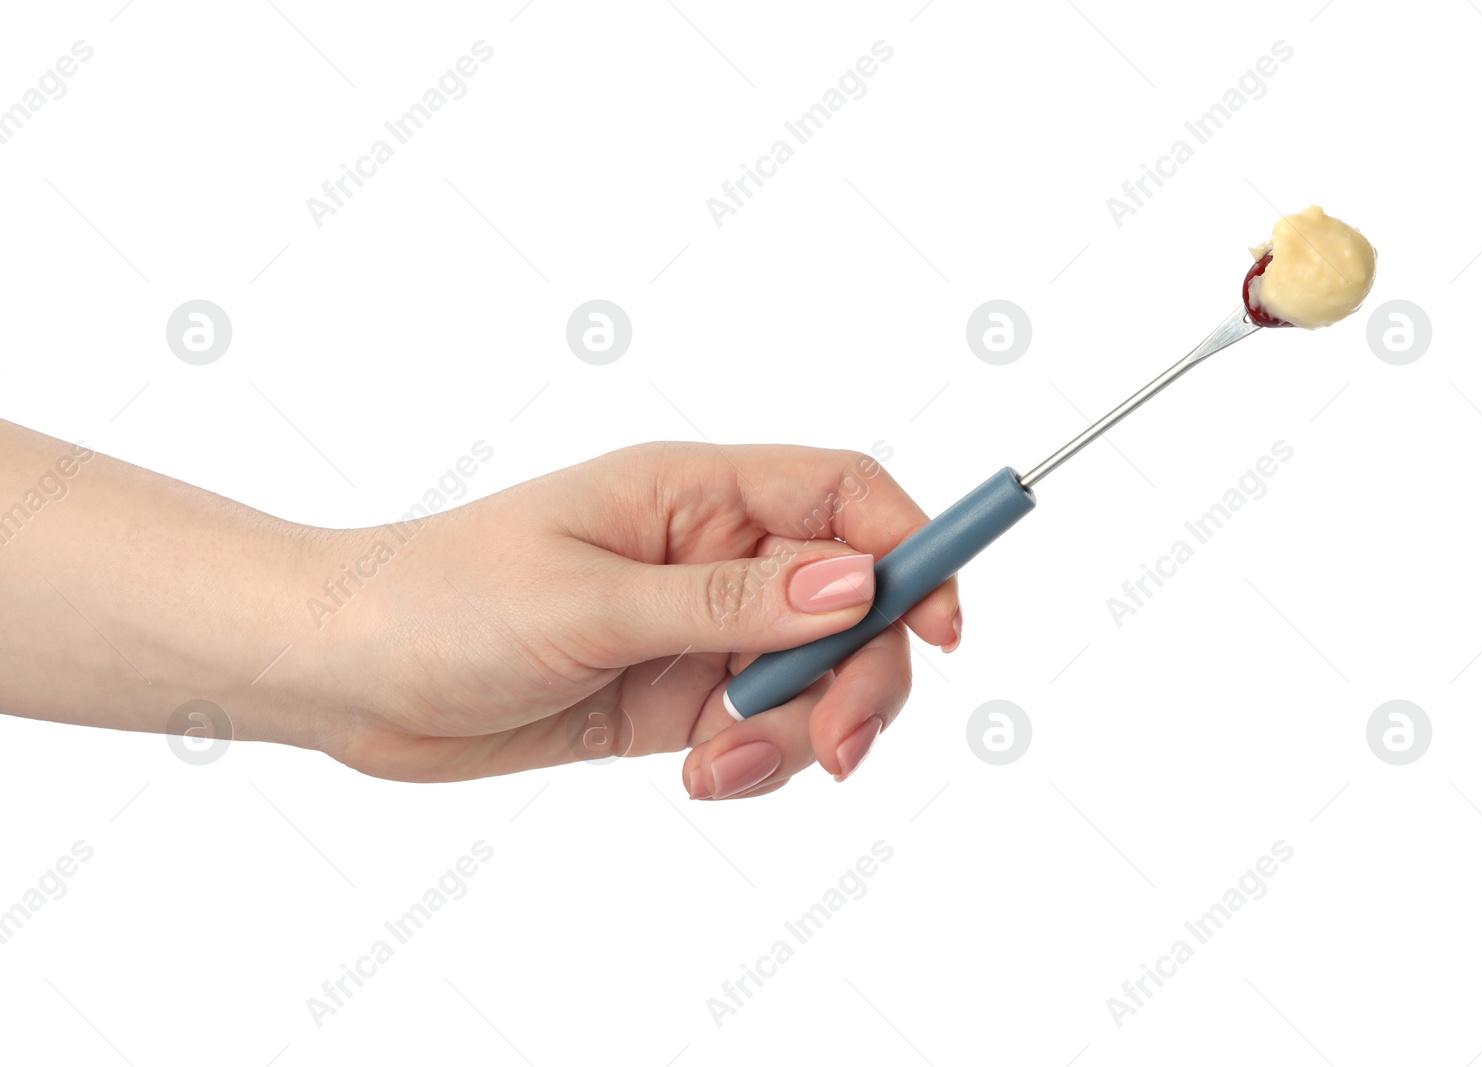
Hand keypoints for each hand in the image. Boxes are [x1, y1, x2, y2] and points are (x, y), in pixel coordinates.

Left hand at [317, 442, 961, 795]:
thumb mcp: (591, 602)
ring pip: (815, 676)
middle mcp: (713, 555)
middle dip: (861, 676)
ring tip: (721, 769)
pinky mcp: (676, 696)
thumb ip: (729, 602)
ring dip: (799, 733)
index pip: (844, 495)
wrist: (346, 674)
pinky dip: (756, 761)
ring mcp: (698, 629)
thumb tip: (858, 584)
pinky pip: (762, 728)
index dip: (913, 547)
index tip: (943, 624)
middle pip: (851, 603)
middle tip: (836, 749)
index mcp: (696, 493)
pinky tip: (702, 777)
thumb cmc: (443, 600)